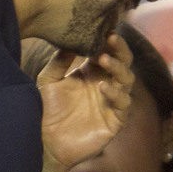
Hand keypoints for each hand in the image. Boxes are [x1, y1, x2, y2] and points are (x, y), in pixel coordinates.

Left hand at [36, 32, 134, 171]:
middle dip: (120, 50)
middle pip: (123, 63)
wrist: (45, 142)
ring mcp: (112, 103)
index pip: (107, 52)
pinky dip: (115, 94)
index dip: (109, 41)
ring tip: (104, 59)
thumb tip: (71, 39)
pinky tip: (103, 87)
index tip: (104, 28)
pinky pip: (123, 104)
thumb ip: (60, 61)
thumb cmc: (46, 111)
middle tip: (111, 38)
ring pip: (126, 80)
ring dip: (118, 68)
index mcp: (91, 74)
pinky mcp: (115, 121)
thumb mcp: (48, 81)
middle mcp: (105, 85)